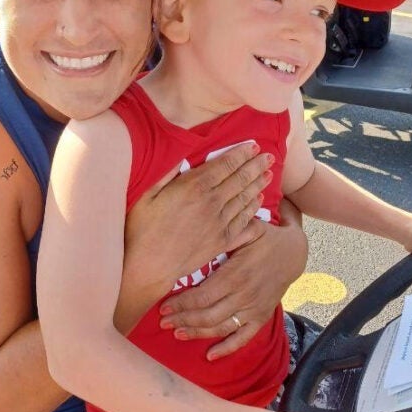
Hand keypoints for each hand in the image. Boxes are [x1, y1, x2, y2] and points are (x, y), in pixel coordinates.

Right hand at [115, 143, 273, 332]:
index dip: (241, 153)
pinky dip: (253, 209)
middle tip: (270, 157)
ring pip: (245, 199)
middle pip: (240, 179)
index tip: (254, 146)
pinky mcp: (221, 241)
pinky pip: (243, 221)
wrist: (149, 266)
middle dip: (256, 166)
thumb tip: (180, 153)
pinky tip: (259, 203)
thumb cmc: (141, 229)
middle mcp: (212, 202)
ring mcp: (219, 223)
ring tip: (269, 174)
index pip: (225, 165)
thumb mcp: (147, 193)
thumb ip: (166, 172)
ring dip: (259, 185)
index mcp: (194, 186)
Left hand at [158, 199, 307, 358]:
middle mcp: (244, 295)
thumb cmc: (266, 238)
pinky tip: (210, 355)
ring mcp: (253, 309)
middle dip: (182, 320)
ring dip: (197, 333)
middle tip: (163, 321)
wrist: (295, 254)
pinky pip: (243, 338)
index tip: (164, 305)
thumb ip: (229, 232)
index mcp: (236, 274)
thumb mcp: (249, 228)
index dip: (182, 303)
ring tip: (177, 333)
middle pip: (207, 315)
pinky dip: (227, 349)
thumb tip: (203, 229)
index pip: (203, 295)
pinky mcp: (261, 317)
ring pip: (221, 328)